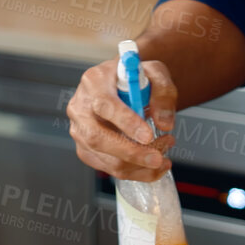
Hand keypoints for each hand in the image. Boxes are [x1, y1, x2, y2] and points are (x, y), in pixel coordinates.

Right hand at [66, 57, 177, 181]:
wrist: (123, 86)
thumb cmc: (135, 79)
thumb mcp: (155, 73)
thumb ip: (163, 93)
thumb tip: (164, 123)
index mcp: (94, 81)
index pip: (104, 104)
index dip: (126, 122)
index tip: (148, 135)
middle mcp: (81, 106)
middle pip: (97, 137)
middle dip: (131, 152)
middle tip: (157, 158)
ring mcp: (80, 130)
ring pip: (104, 158)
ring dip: (137, 164)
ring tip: (163, 158)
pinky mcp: (85, 149)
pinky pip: (108, 168)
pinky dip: (134, 172)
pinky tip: (152, 167)